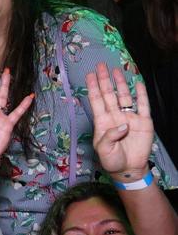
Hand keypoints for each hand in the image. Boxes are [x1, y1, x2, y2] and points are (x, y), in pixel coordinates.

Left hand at [86, 62, 153, 178]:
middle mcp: (115, 116)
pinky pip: (142, 106)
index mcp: (102, 121)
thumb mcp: (104, 150)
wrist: (129, 169)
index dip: (93, 87)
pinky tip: (137, 83)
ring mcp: (129, 117)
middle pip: (109, 94)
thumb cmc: (112, 160)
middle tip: (101, 66)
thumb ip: (110, 137)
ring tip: (116, 70)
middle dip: (104, 80)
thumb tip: (123, 126)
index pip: (96, 100)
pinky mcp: (143, 122)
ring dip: (120, 84)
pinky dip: (140, 94)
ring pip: (124, 96)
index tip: (89, 75)